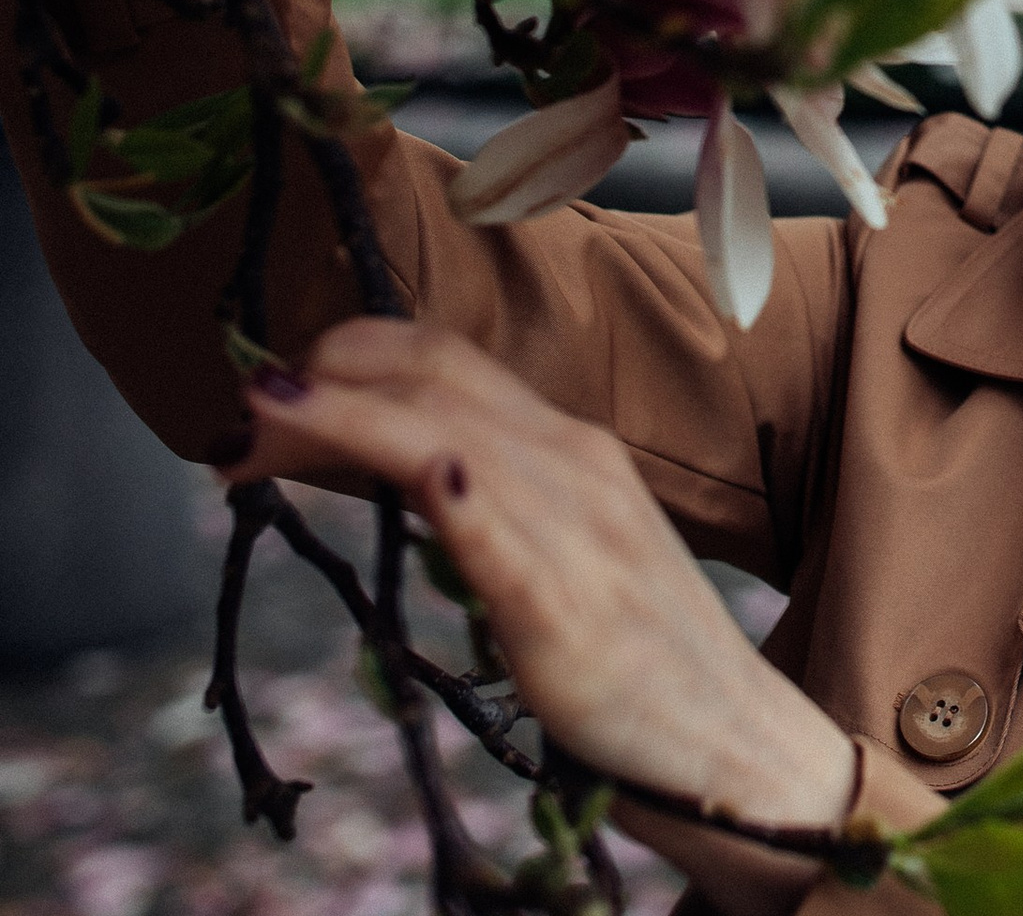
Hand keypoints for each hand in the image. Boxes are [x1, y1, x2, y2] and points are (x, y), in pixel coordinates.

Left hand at [222, 319, 863, 915]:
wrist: (728, 730)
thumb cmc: (634, 643)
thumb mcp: (563, 543)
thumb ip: (490, 496)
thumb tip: (396, 467)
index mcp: (571, 445)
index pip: (450, 361)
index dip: (356, 349)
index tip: (278, 374)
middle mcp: (575, 464)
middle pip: (437, 384)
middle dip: (326, 379)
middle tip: (237, 403)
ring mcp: (576, 531)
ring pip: (449, 442)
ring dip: (341, 423)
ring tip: (252, 429)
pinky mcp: (567, 612)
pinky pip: (505, 540)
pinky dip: (462, 494)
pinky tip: (427, 472)